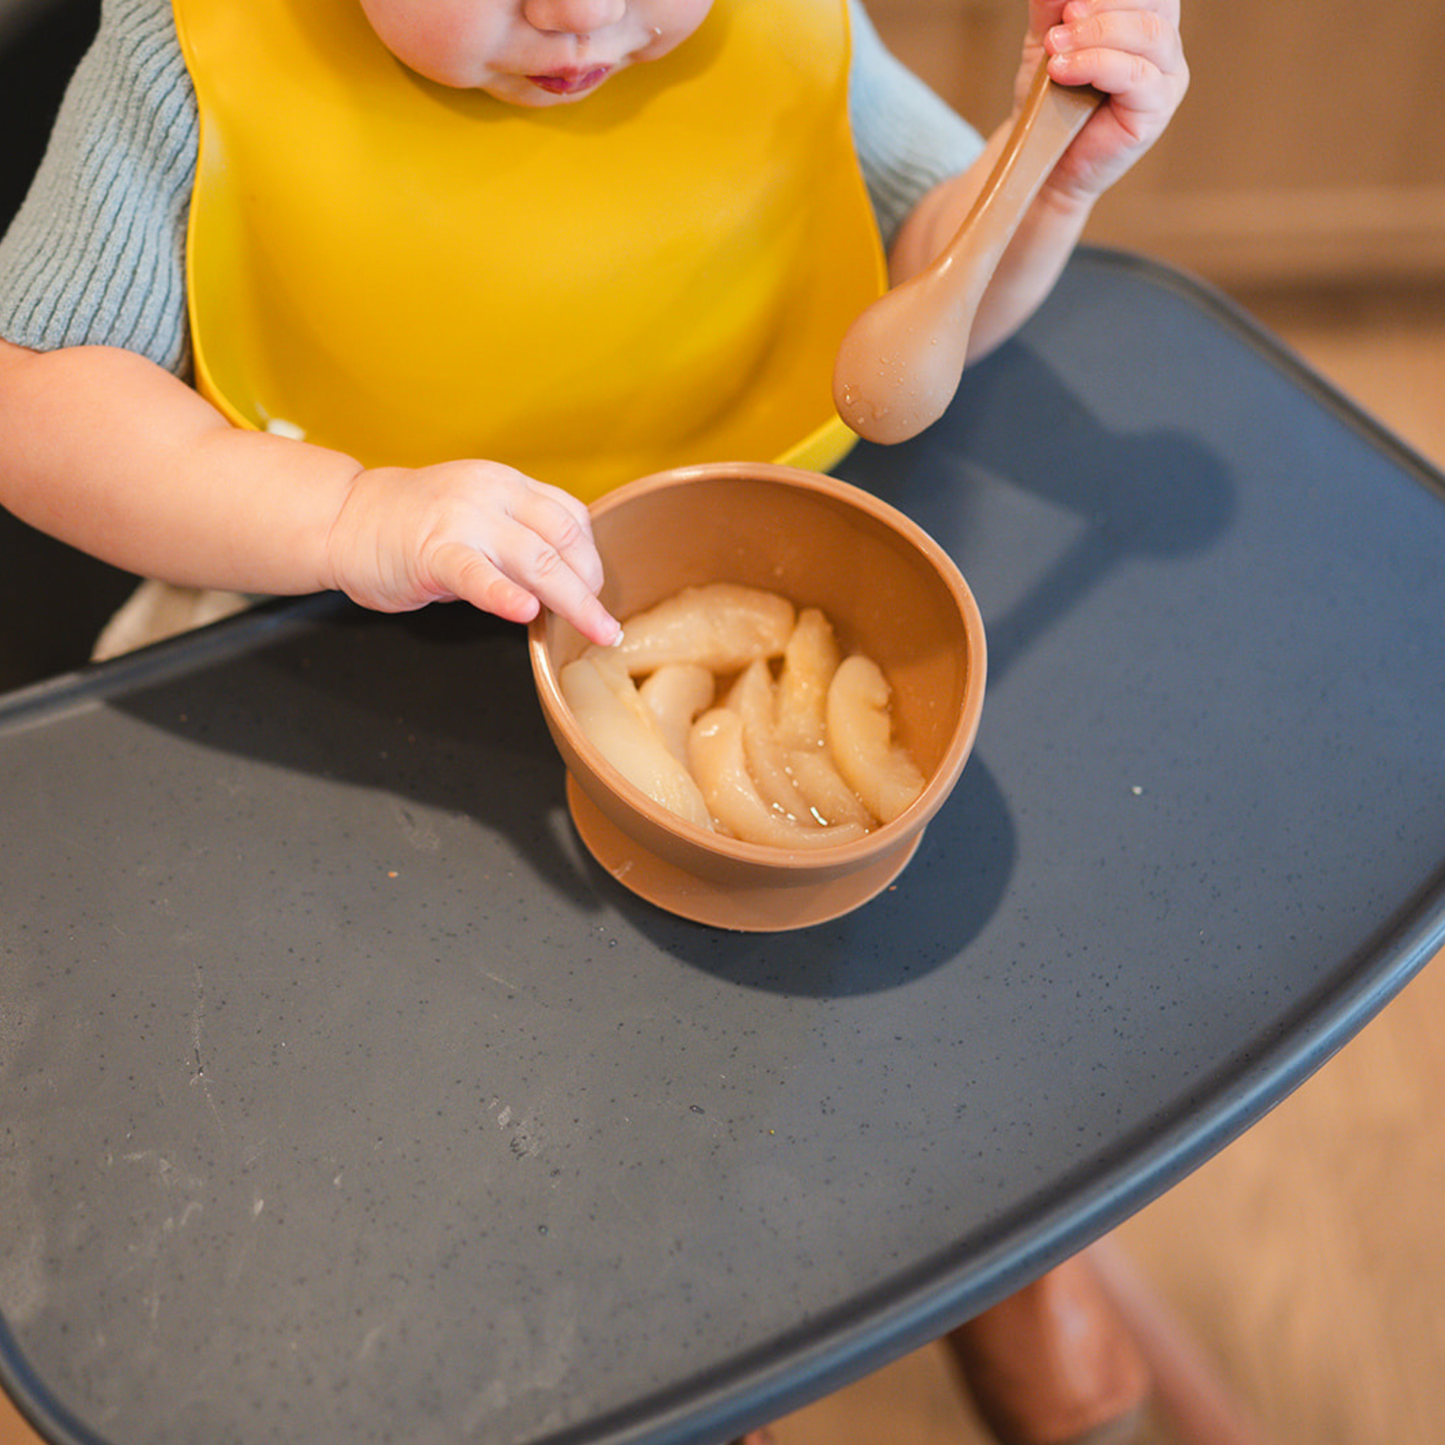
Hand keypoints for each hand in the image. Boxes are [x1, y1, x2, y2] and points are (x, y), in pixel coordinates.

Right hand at [325, 459, 619, 646]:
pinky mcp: (431, 551)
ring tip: (593, 630)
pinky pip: (476, 575)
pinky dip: (504, 594)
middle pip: (563, 538)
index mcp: (508, 485)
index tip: (594, 592)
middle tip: (604, 625)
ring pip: (534, 559)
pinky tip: (526, 612)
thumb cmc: (414, 525)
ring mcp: (462, 520)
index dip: (591, 557)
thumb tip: (564, 579)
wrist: (345, 518)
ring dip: (572, 600)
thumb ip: (518, 538)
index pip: (570, 516)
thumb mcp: (477, 516)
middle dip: (590, 586)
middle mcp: (491, 494)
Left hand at [1021, 0, 1187, 203]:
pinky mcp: (1157, 107)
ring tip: (1055, 47)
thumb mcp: (1044, 40)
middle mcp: (1163, 40)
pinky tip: (1063, 71)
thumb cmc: (1049, 99)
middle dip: (1100, 5)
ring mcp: (1167, 75)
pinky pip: (1137, 75)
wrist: (1042, 155)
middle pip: (1152, 1)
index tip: (1067, 3)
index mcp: (1144, 14)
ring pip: (1148, 33)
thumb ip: (1052, 6)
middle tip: (1060, 21)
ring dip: (1096, 34)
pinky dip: (1097, 65)